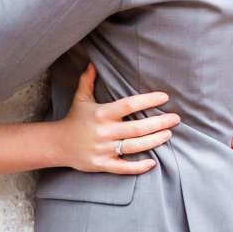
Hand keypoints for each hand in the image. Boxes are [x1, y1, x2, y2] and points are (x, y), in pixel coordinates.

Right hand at [57, 64, 179, 174]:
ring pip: (134, 146)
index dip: (147, 100)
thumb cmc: (73, 119)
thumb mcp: (80, 98)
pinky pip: (123, 167)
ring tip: (168, 134)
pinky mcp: (102, 164)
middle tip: (175, 119)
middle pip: (137, 128)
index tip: (164, 97)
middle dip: (159, 123)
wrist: (57, 144)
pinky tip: (152, 162)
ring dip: (154, 141)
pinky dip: (138, 167)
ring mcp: (103, 149)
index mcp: (101, 113)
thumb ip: (87, 81)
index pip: (128, 105)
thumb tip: (92, 64)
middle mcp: (104, 131)